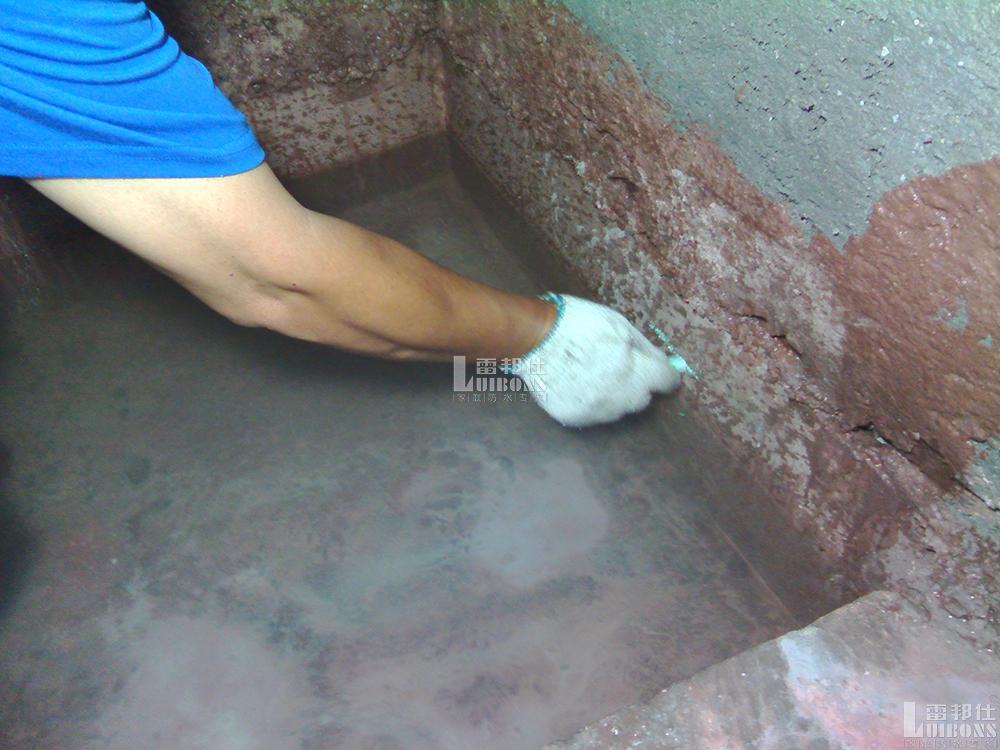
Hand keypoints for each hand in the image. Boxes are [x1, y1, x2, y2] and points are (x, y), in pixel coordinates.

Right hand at [511, 294, 681, 426]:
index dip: (666, 376)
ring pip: (619, 410)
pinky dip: (591, 402)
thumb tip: (662, 363)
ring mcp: (596, 409)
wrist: (532, 338)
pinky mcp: (575, 417)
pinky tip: (579, 384)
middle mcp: (619, 395)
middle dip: (638, 385)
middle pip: (643, 399)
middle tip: (620, 368)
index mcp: (634, 368)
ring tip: (596, 375)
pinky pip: (593, 414)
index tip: (663, 374)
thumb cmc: (576, 322)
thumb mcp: (617, 323)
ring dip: (616, 396)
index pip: (665, 381)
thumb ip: (643, 346)